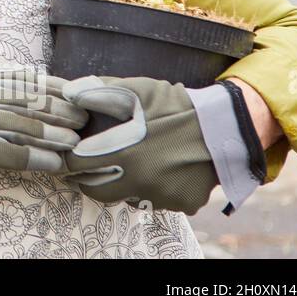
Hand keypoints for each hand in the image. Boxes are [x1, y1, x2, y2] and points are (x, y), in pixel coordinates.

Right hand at [0, 67, 88, 192]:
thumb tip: (41, 96)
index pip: (21, 79)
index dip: (51, 85)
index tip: (76, 92)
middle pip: (26, 102)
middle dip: (58, 110)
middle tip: (82, 119)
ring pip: (21, 126)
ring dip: (53, 135)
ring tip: (74, 142)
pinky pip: (8, 153)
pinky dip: (35, 158)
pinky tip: (53, 163)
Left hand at [57, 75, 219, 213]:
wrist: (227, 127)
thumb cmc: (177, 106)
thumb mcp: (138, 91)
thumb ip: (101, 92)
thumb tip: (69, 93)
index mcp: (125, 154)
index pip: (77, 166)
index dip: (69, 159)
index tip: (71, 152)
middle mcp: (141, 182)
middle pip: (97, 190)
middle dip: (88, 178)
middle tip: (91, 165)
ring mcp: (163, 196)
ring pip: (128, 197)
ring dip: (123, 183)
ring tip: (134, 162)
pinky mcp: (183, 204)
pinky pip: (157, 200)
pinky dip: (153, 188)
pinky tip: (161, 169)